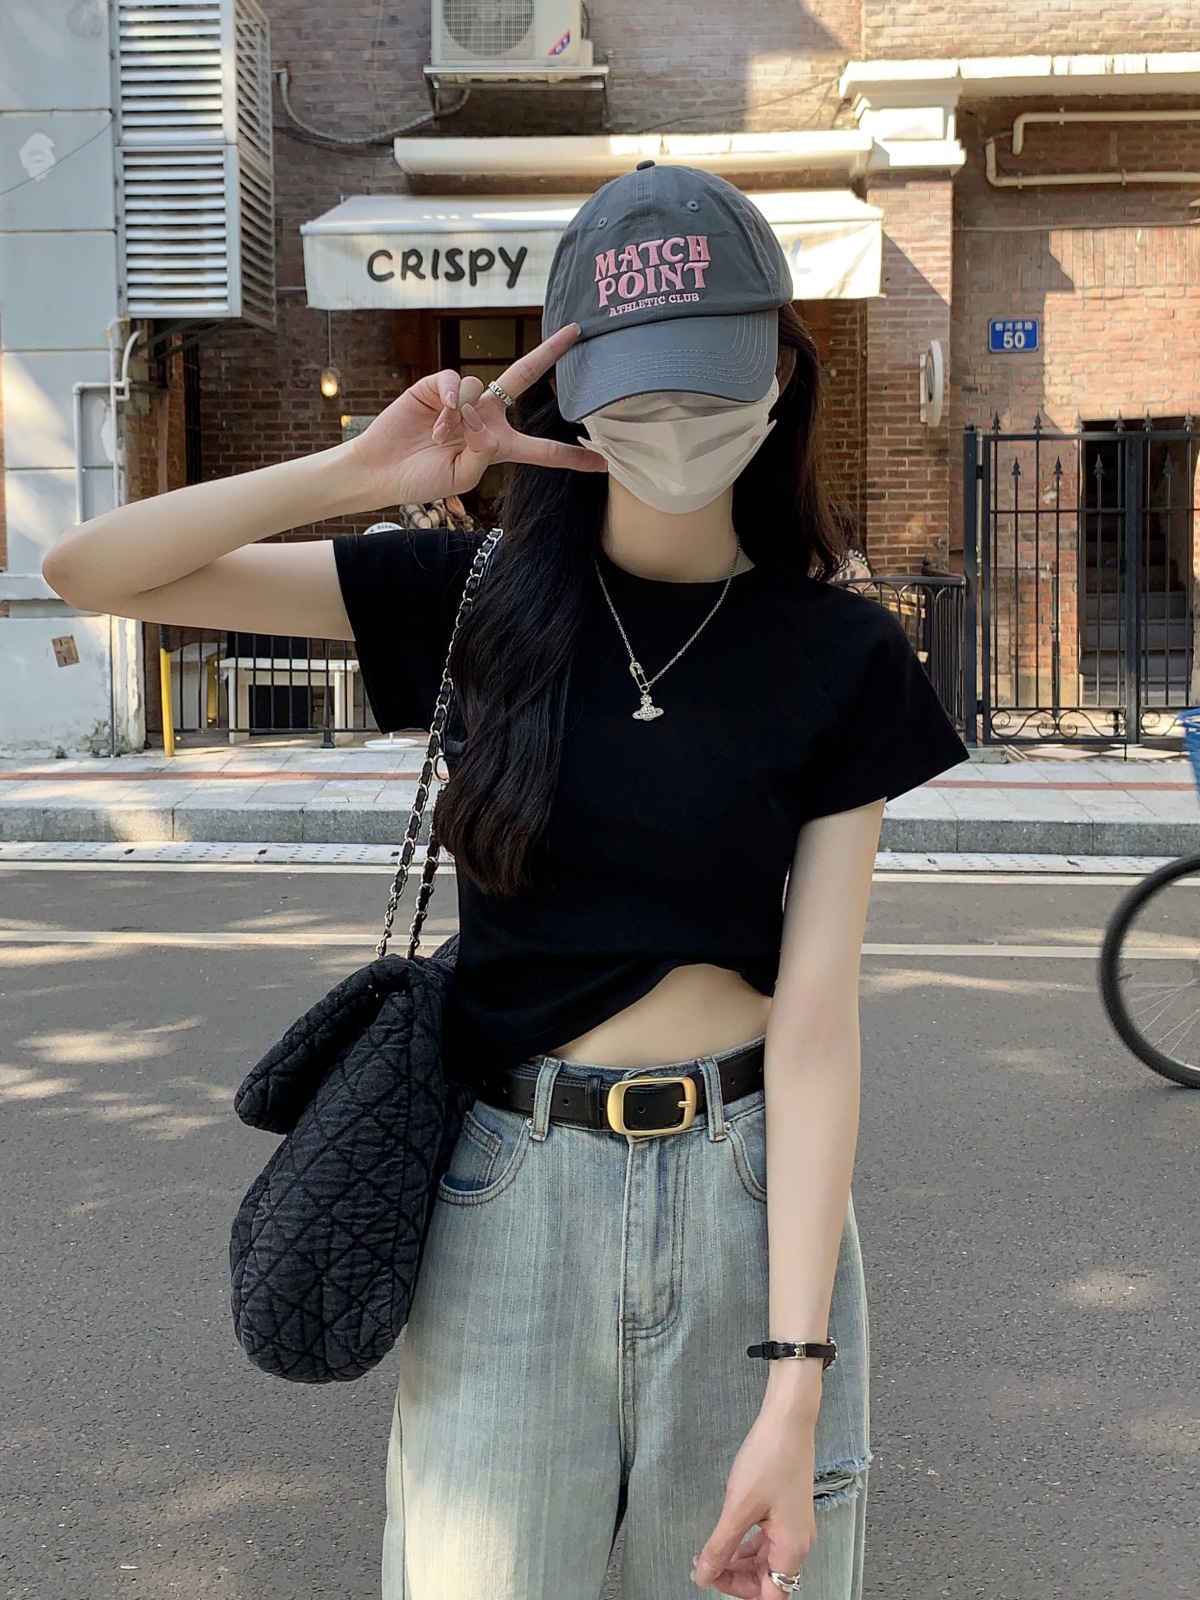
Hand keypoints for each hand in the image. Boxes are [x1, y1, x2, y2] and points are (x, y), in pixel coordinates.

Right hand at [344, 321, 605, 507]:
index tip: (603, 461)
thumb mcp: (464, 477)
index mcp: (499, 446)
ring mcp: (462, 398)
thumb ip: (485, 452)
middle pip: (524, 378)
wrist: (382, 469)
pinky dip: (451, 399)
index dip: (571, 456)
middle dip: (549, 353)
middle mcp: (486, 416)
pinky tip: (438, 415)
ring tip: (441, 437)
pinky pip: (457, 381)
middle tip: (577, 332)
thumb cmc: (423, 479)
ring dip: (463, 417)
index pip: (543, 450)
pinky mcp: (437, 385)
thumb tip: (485, 419)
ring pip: (481, 388)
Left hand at [691, 1406, 817, 1597]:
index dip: (739, 1591)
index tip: (711, 1578)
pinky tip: (727, 1537)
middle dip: (735, 1577)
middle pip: (768, 1581)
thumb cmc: (770, 1457)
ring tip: (710, 1553)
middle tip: (704, 1565)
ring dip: (739, 1562)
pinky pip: (767, 1542)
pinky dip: (746, 1545)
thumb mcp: (738, 1506)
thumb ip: (721, 1546)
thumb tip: (705, 1576)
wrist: (788, 1420)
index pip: (771, 1595)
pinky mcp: (787, 1512)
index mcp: (792, 1547)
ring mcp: (793, 1527)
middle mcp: (798, 1542)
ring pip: (766, 1562)